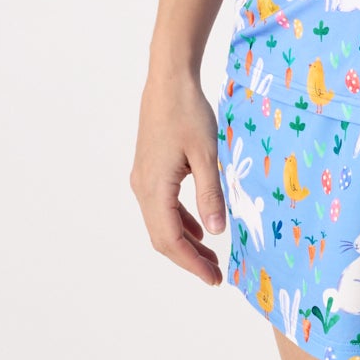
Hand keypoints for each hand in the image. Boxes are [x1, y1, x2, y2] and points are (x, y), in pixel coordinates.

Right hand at [129, 72, 226, 285]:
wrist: (168, 81)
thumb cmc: (188, 113)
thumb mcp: (207, 154)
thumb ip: (211, 194)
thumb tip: (216, 233)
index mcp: (154, 188)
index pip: (170, 239)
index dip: (191, 263)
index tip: (213, 278)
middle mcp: (143, 189)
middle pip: (162, 236)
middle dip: (189, 258)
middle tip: (215, 273)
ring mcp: (143, 180)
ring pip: (162, 223)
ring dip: (185, 241)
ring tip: (210, 257)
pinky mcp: (149, 170)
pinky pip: (163, 206)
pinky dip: (180, 221)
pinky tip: (199, 228)